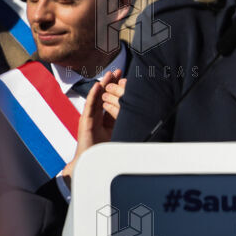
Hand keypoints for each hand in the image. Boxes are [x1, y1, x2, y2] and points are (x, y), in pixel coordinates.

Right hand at [61, 70, 122, 184]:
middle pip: (105, 96)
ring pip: (97, 98)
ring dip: (103, 85)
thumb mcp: (122, 135)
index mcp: (108, 120)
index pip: (113, 101)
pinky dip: (93, 95)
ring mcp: (91, 118)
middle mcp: (99, 117)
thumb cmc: (107, 153)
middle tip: (119, 71)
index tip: (127, 80)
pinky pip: (90, 106)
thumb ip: (129, 127)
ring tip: (109, 74)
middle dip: (112, 84)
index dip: (119, 91)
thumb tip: (149, 122)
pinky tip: (98, 87)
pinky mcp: (86, 122)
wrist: (94, 165)